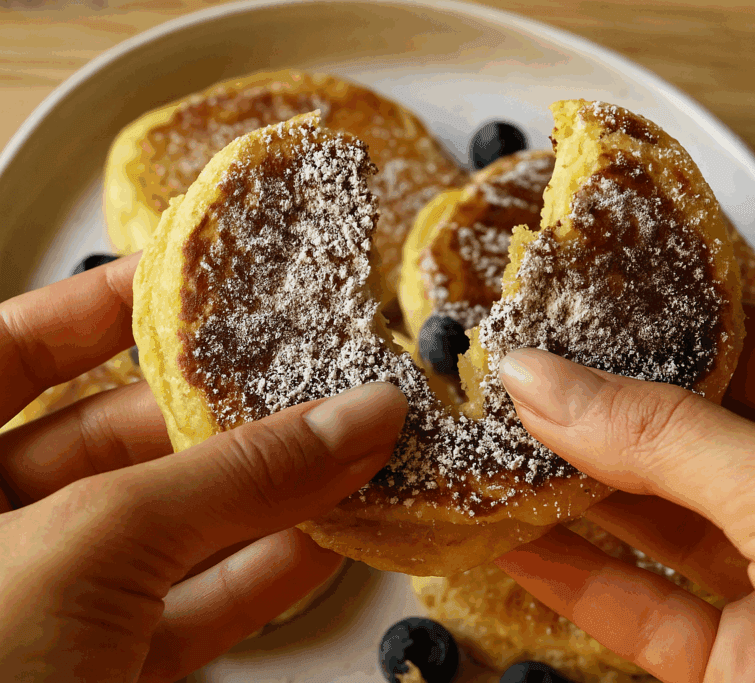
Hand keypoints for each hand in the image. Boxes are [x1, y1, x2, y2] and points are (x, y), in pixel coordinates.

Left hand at [0, 255, 407, 681]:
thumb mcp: (84, 549)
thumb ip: (230, 474)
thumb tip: (353, 418)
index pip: (9, 349)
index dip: (103, 305)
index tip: (198, 276)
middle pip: (105, 438)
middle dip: (219, 410)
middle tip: (311, 376)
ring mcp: (35, 614)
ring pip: (160, 532)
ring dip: (261, 496)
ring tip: (347, 453)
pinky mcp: (94, 679)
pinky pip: (183, 612)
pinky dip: (258, 578)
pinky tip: (321, 542)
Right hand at [495, 306, 754, 682]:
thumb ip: (673, 438)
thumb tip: (555, 383)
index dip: (685, 332)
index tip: (598, 313)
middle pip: (713, 440)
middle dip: (618, 413)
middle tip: (537, 378)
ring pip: (670, 525)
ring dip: (583, 490)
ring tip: (511, 445)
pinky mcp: (749, 670)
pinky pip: (648, 609)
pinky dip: (579, 576)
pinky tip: (525, 540)